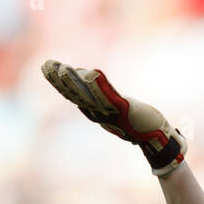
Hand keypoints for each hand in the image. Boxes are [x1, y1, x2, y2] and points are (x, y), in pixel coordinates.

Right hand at [40, 59, 187, 176]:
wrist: (157, 138)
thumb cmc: (137, 122)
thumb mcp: (116, 107)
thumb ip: (103, 96)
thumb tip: (89, 80)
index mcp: (95, 112)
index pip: (73, 94)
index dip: (59, 81)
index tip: (47, 66)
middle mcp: (100, 113)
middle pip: (76, 94)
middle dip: (60, 80)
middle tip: (46, 64)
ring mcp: (111, 112)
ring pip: (89, 95)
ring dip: (75, 81)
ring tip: (63, 67)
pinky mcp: (125, 110)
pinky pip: (110, 96)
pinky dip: (101, 85)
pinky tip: (92, 72)